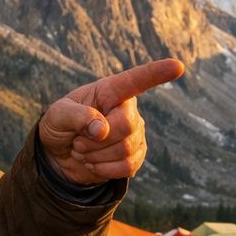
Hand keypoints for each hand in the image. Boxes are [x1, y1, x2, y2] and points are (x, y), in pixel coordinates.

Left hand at [38, 58, 184, 183]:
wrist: (59, 155)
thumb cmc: (59, 126)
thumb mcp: (57, 115)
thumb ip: (76, 116)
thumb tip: (101, 129)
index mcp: (111, 91)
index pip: (137, 80)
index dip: (157, 73)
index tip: (178, 66)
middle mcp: (128, 110)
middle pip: (127, 126)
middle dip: (96, 140)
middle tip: (78, 141)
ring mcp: (135, 134)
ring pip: (126, 149)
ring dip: (96, 155)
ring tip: (83, 150)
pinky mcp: (135, 156)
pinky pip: (128, 166)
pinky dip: (104, 169)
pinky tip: (94, 163)